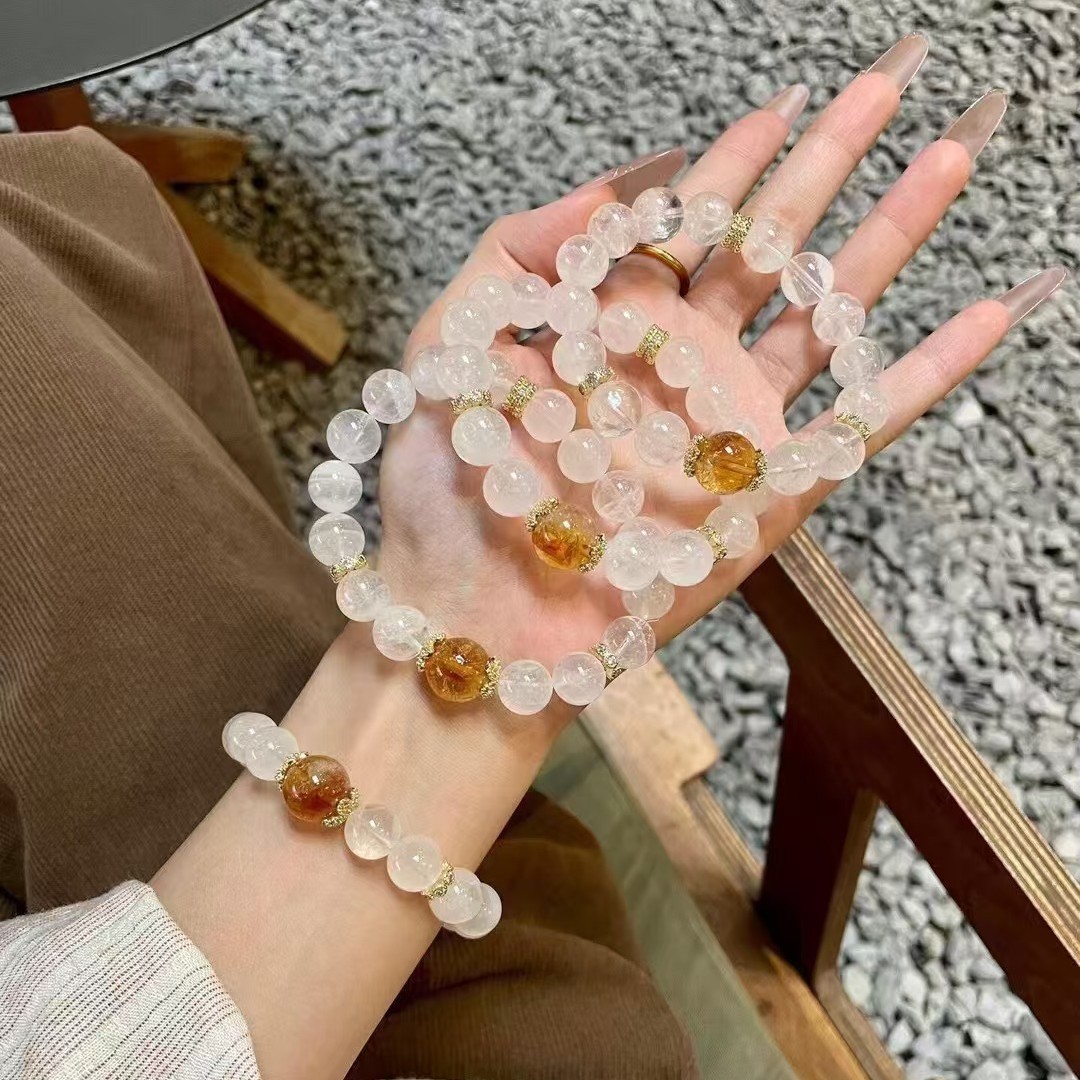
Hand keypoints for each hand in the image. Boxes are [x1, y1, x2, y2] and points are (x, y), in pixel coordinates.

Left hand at [373, 32, 1063, 732]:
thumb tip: (620, 184)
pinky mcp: (775, 489)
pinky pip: (866, 419)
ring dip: (892, 236)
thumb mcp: (450, 347)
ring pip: (828, 313)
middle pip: (772, 246)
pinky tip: (997, 306)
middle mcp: (680, 366)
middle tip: (892, 82)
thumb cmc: (445, 495)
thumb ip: (518, 252)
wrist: (476, 623)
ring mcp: (734, 425)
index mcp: (608, 328)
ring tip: (951, 154)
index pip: (689, 220)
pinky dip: (932, 368)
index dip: (738, 157)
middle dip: (831, 162)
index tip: (784, 99)